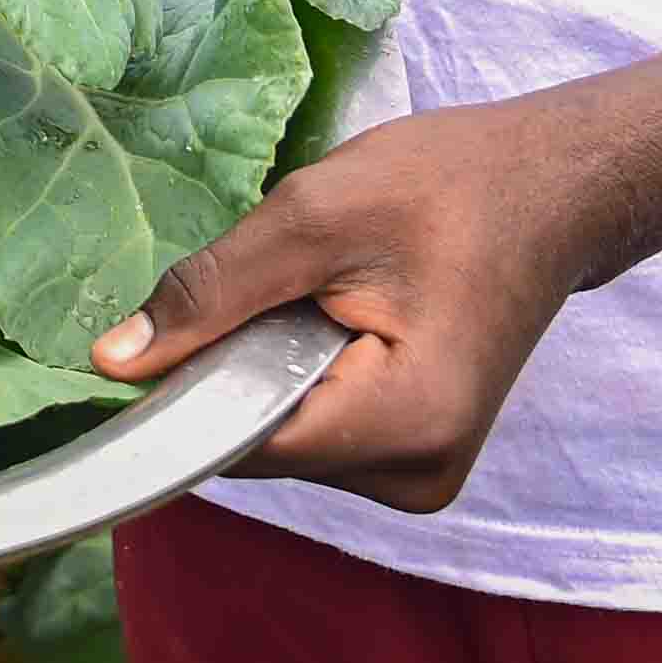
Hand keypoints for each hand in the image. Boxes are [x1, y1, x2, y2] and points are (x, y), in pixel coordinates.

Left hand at [87, 97, 622, 514]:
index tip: (150, 335)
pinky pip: (315, 432)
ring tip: (317, 296)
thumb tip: (112, 363)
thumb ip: (211, 295)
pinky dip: (298, 380)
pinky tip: (331, 322)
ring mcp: (421, 477)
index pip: (245, 442)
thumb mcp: (312, 217)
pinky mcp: (414, 457)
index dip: (183, 390)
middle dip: (235, 372)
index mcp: (406, 425)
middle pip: (262, 447)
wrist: (549, 190)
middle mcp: (417, 476)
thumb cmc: (447, 185)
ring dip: (268, 373)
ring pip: (283, 441)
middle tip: (271, 285)